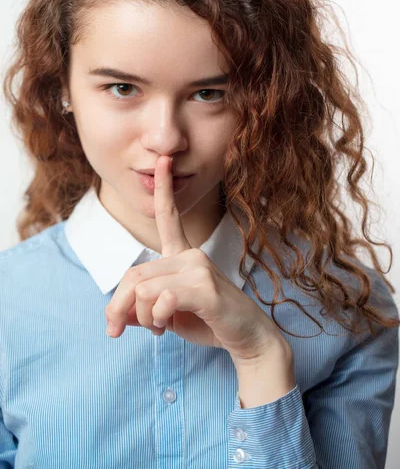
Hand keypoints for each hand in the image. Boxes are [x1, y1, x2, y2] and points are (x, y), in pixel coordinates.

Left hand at [104, 155, 291, 365]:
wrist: (250, 339)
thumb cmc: (209, 322)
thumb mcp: (167, 316)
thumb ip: (141, 310)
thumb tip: (114, 318)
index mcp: (183, 254)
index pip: (169, 215)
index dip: (163, 188)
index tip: (164, 160)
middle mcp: (191, 255)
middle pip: (134, 274)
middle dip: (120, 306)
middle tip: (119, 329)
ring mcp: (199, 269)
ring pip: (143, 289)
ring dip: (141, 318)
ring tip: (157, 328)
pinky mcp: (205, 289)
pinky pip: (161, 300)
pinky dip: (156, 319)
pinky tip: (167, 326)